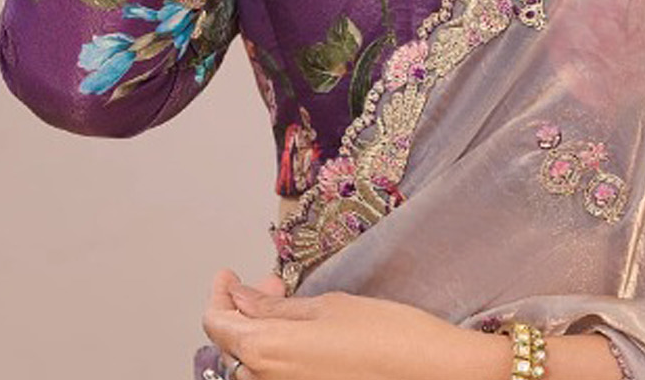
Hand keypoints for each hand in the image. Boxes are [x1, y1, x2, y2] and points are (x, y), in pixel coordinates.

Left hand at [201, 267, 508, 379]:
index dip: (219, 294)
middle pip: (233, 344)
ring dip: (262, 329)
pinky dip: (278, 347)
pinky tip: (299, 330)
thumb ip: (276, 308)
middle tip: (270, 282)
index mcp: (265, 352)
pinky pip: (276, 371)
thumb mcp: (326, 307)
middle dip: (244, 308)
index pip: (217, 324)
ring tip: (287, 302)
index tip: (228, 274)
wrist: (427, 371)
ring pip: (254, 360)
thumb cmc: (383, 336)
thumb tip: (241, 297)